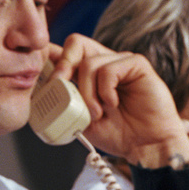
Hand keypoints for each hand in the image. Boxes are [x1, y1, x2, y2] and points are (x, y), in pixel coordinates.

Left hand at [46, 35, 188, 169]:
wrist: (146, 146)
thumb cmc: (118, 134)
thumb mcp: (81, 120)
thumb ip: (66, 102)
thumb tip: (45, 88)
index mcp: (89, 75)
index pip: (66, 54)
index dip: (51, 59)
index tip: (43, 77)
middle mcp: (104, 64)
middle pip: (75, 43)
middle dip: (63, 65)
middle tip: (61, 88)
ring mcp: (120, 62)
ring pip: (90, 63)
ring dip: (87, 93)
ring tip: (96, 114)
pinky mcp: (136, 65)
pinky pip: (108, 69)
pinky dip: (105, 91)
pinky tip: (112, 105)